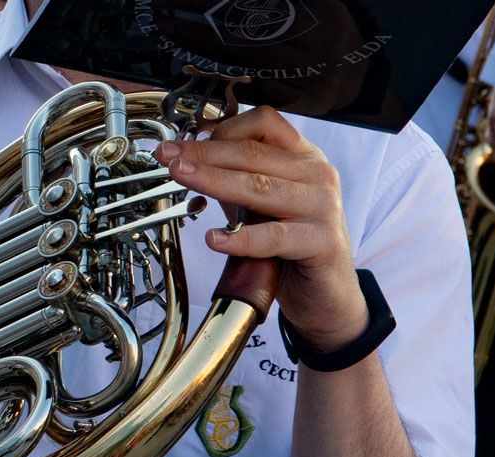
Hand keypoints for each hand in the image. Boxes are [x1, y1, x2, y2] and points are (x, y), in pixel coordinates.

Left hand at [152, 107, 366, 352]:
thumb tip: (192, 157)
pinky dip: (241, 238)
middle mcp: (316, 175)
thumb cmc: (292, 247)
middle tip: (168, 156)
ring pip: (259, 187)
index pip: (264, 124)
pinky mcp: (321, 242)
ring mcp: (322, 207)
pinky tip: (214, 238)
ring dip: (214, 181)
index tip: (184, 141)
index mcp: (303, 158)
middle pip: (252, 153)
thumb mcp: (260, 204)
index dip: (222, 128)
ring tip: (181, 177)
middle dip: (203, 153)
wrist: (326, 294)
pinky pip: (274, 237)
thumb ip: (235, 179)